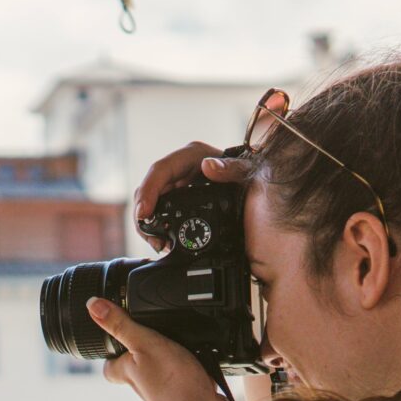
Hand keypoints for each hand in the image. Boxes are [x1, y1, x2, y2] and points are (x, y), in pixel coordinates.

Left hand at [88, 296, 235, 400]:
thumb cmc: (171, 385)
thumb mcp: (144, 343)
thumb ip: (121, 324)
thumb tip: (92, 305)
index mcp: (129, 371)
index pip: (111, 365)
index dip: (111, 354)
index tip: (114, 339)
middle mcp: (147, 383)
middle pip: (140, 367)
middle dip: (148, 352)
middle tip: (155, 334)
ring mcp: (170, 391)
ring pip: (167, 371)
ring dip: (176, 359)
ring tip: (186, 342)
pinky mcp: (193, 394)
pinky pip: (192, 377)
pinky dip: (198, 368)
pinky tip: (208, 360)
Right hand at [132, 142, 253, 252]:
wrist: (256, 189)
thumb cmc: (250, 176)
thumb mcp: (245, 170)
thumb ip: (232, 167)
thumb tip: (206, 166)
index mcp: (191, 156)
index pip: (160, 171)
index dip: (148, 192)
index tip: (144, 214)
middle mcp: (179, 169)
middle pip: (148, 188)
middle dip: (144, 215)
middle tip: (153, 239)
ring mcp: (176, 184)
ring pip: (150, 202)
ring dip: (148, 225)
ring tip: (159, 245)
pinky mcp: (177, 199)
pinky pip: (160, 212)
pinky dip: (158, 228)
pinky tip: (164, 242)